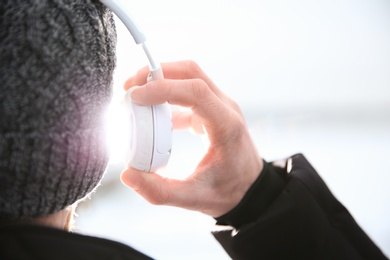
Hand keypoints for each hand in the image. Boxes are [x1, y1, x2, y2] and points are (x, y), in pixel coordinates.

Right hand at [120, 60, 262, 216]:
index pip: (195, 91)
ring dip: (161, 80)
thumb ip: (160, 191)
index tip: (135, 96)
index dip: (162, 88)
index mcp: (226, 126)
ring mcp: (220, 106)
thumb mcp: (194, 199)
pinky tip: (151, 113)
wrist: (250, 188)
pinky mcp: (212, 110)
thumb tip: (128, 175)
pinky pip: (188, 93)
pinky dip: (166, 96)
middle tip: (129, 87)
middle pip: (191, 73)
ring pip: (189, 77)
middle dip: (157, 73)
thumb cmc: (228, 192)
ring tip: (135, 96)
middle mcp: (226, 108)